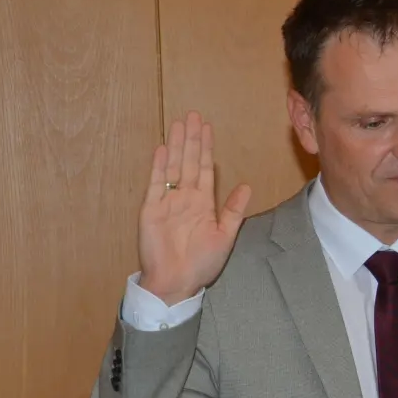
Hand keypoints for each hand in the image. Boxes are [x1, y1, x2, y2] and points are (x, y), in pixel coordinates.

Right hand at [137, 111, 251, 304]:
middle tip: (193, 116)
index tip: (208, 129)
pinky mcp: (151, 209)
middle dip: (191, 139)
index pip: (205, 170)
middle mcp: (185, 198)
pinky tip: (162, 149)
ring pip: (172, 167)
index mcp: (203, 204)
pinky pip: (155, 184)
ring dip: (175, 146)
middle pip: (189, 162)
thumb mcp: (224, 235)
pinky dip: (158, 167)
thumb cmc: (201, 263)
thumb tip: (246, 186)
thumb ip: (234, 210)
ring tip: (178, 124)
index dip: (206, 149)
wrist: (176, 282)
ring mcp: (167, 202)